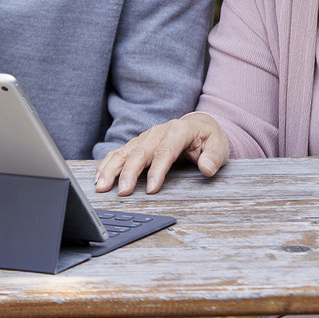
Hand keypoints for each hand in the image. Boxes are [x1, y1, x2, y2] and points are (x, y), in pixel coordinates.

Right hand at [94, 114, 229, 197]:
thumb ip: (214, 157)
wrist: (199, 125)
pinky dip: (108, 164)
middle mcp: (158, 131)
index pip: (165, 151)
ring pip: (125, 151)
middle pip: (140, 152)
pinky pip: (119, 152)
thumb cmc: (208, 138)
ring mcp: (146, 136)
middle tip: (122, 192)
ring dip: (112, 168)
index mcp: (179, 130)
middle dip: (129, 172)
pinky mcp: (138, 143)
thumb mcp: (219, 145)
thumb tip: (207, 168)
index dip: (157, 170)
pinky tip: (99, 176)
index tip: (151, 189)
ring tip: (101, 186)